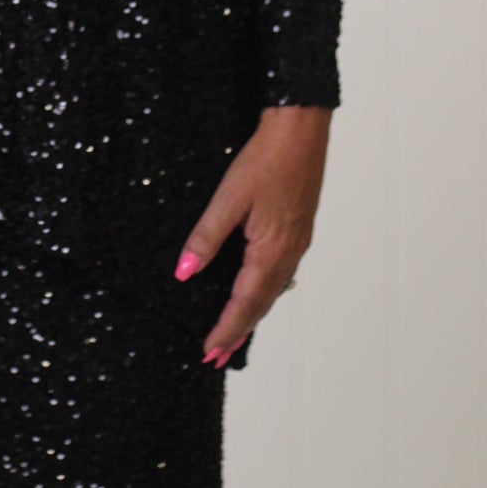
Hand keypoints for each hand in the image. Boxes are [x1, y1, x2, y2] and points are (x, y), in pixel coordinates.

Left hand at [174, 105, 331, 367]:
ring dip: (252, 314)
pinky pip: (281, 272)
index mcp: (270, 250)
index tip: (209, 352)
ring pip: (273, 290)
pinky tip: (258, 289)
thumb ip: (206, 236)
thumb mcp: (229, 197)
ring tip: (234, 333)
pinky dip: (266, 292)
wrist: (302, 131)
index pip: (244, 302)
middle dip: (239, 331)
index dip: (226, 329)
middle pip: (261, 304)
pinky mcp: (299, 229)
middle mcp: (289, 252)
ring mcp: (297, 242)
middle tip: (218, 356)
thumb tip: (184, 272)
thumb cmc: (267, 159)